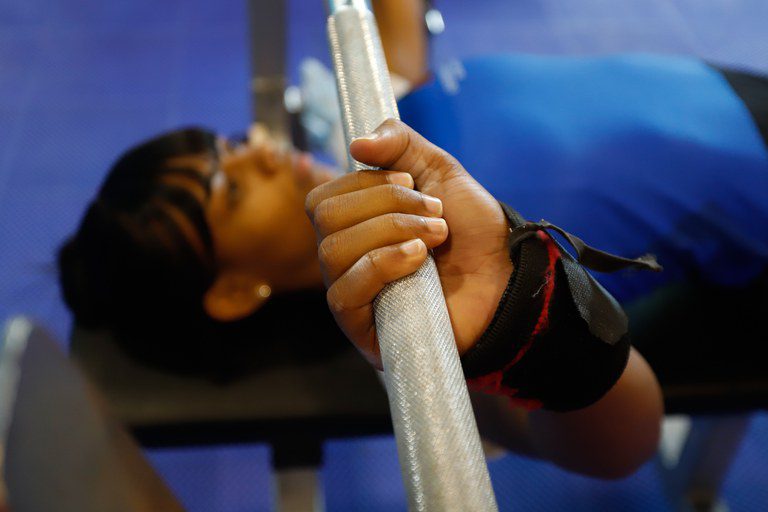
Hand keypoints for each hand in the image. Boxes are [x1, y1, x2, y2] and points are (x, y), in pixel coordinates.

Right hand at [305, 119, 511, 367]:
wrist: (506, 276)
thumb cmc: (472, 232)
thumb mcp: (439, 171)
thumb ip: (400, 144)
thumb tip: (356, 143)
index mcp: (354, 226)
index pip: (324, 198)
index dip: (366, 182)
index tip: (412, 181)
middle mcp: (345, 260)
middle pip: (325, 218)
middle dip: (385, 204)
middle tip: (433, 213)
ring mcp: (352, 294)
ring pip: (332, 250)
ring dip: (391, 230)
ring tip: (435, 236)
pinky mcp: (362, 327)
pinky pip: (344, 292)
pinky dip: (382, 263)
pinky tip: (418, 258)